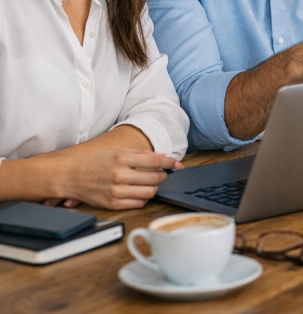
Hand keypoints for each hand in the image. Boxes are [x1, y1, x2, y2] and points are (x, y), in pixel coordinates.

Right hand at [51, 151, 181, 210]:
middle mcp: (119, 175)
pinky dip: (143, 199)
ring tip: (150, 183)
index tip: (177, 165)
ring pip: (149, 193)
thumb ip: (142, 154)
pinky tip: (139, 193)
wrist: (71, 176)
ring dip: (154, 188)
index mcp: (121, 158)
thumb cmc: (97, 163)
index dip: (170, 163)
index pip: (155, 162)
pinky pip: (138, 204)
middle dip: (163, 176)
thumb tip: (163, 157)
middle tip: (163, 174)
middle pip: (155, 179)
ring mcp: (115, 191)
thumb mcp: (119, 152)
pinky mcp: (112, 204)